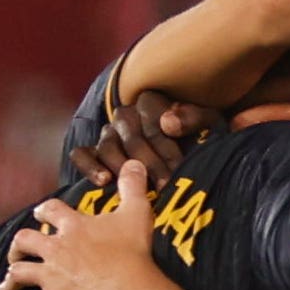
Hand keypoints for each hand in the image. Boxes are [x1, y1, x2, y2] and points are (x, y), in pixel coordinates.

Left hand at [1, 164, 162, 289]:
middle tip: (19, 252)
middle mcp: (56, 250)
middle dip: (19, 247)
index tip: (41, 213)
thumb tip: (133, 162)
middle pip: (25, 242)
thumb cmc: (132, 251)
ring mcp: (50, 277)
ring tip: (6, 288)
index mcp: (74, 228)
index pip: (51, 211)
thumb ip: (133, 185)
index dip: (45, 211)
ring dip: (10, 282)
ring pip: (19, 275)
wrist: (127, 287)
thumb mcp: (137, 211)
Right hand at [66, 90, 216, 191]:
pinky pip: (81, 154)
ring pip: (107, 147)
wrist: (185, 153)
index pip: (153, 122)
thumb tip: (167, 123)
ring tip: (134, 186)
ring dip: (122, 168)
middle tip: (165, 186)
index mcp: (151, 102)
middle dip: (151, 164)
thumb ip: (194, 119)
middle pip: (132, 138)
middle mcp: (126, 115)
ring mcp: (107, 133)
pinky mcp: (92, 151)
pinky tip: (104, 181)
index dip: (167, 147)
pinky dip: (90, 167)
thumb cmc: (199, 138)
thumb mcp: (208, 124)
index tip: (180, 168)